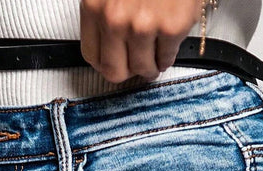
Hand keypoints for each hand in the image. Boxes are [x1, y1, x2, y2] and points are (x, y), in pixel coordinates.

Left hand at [80, 0, 202, 83]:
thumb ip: (104, 10)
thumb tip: (109, 42)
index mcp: (95, 6)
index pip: (92, 55)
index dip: (105, 64)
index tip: (114, 64)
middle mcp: (115, 19)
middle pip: (114, 71)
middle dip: (127, 72)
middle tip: (136, 68)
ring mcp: (143, 26)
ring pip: (142, 69)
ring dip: (149, 68)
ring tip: (154, 61)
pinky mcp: (171, 27)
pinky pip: (166, 58)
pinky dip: (167, 58)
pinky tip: (167, 49)